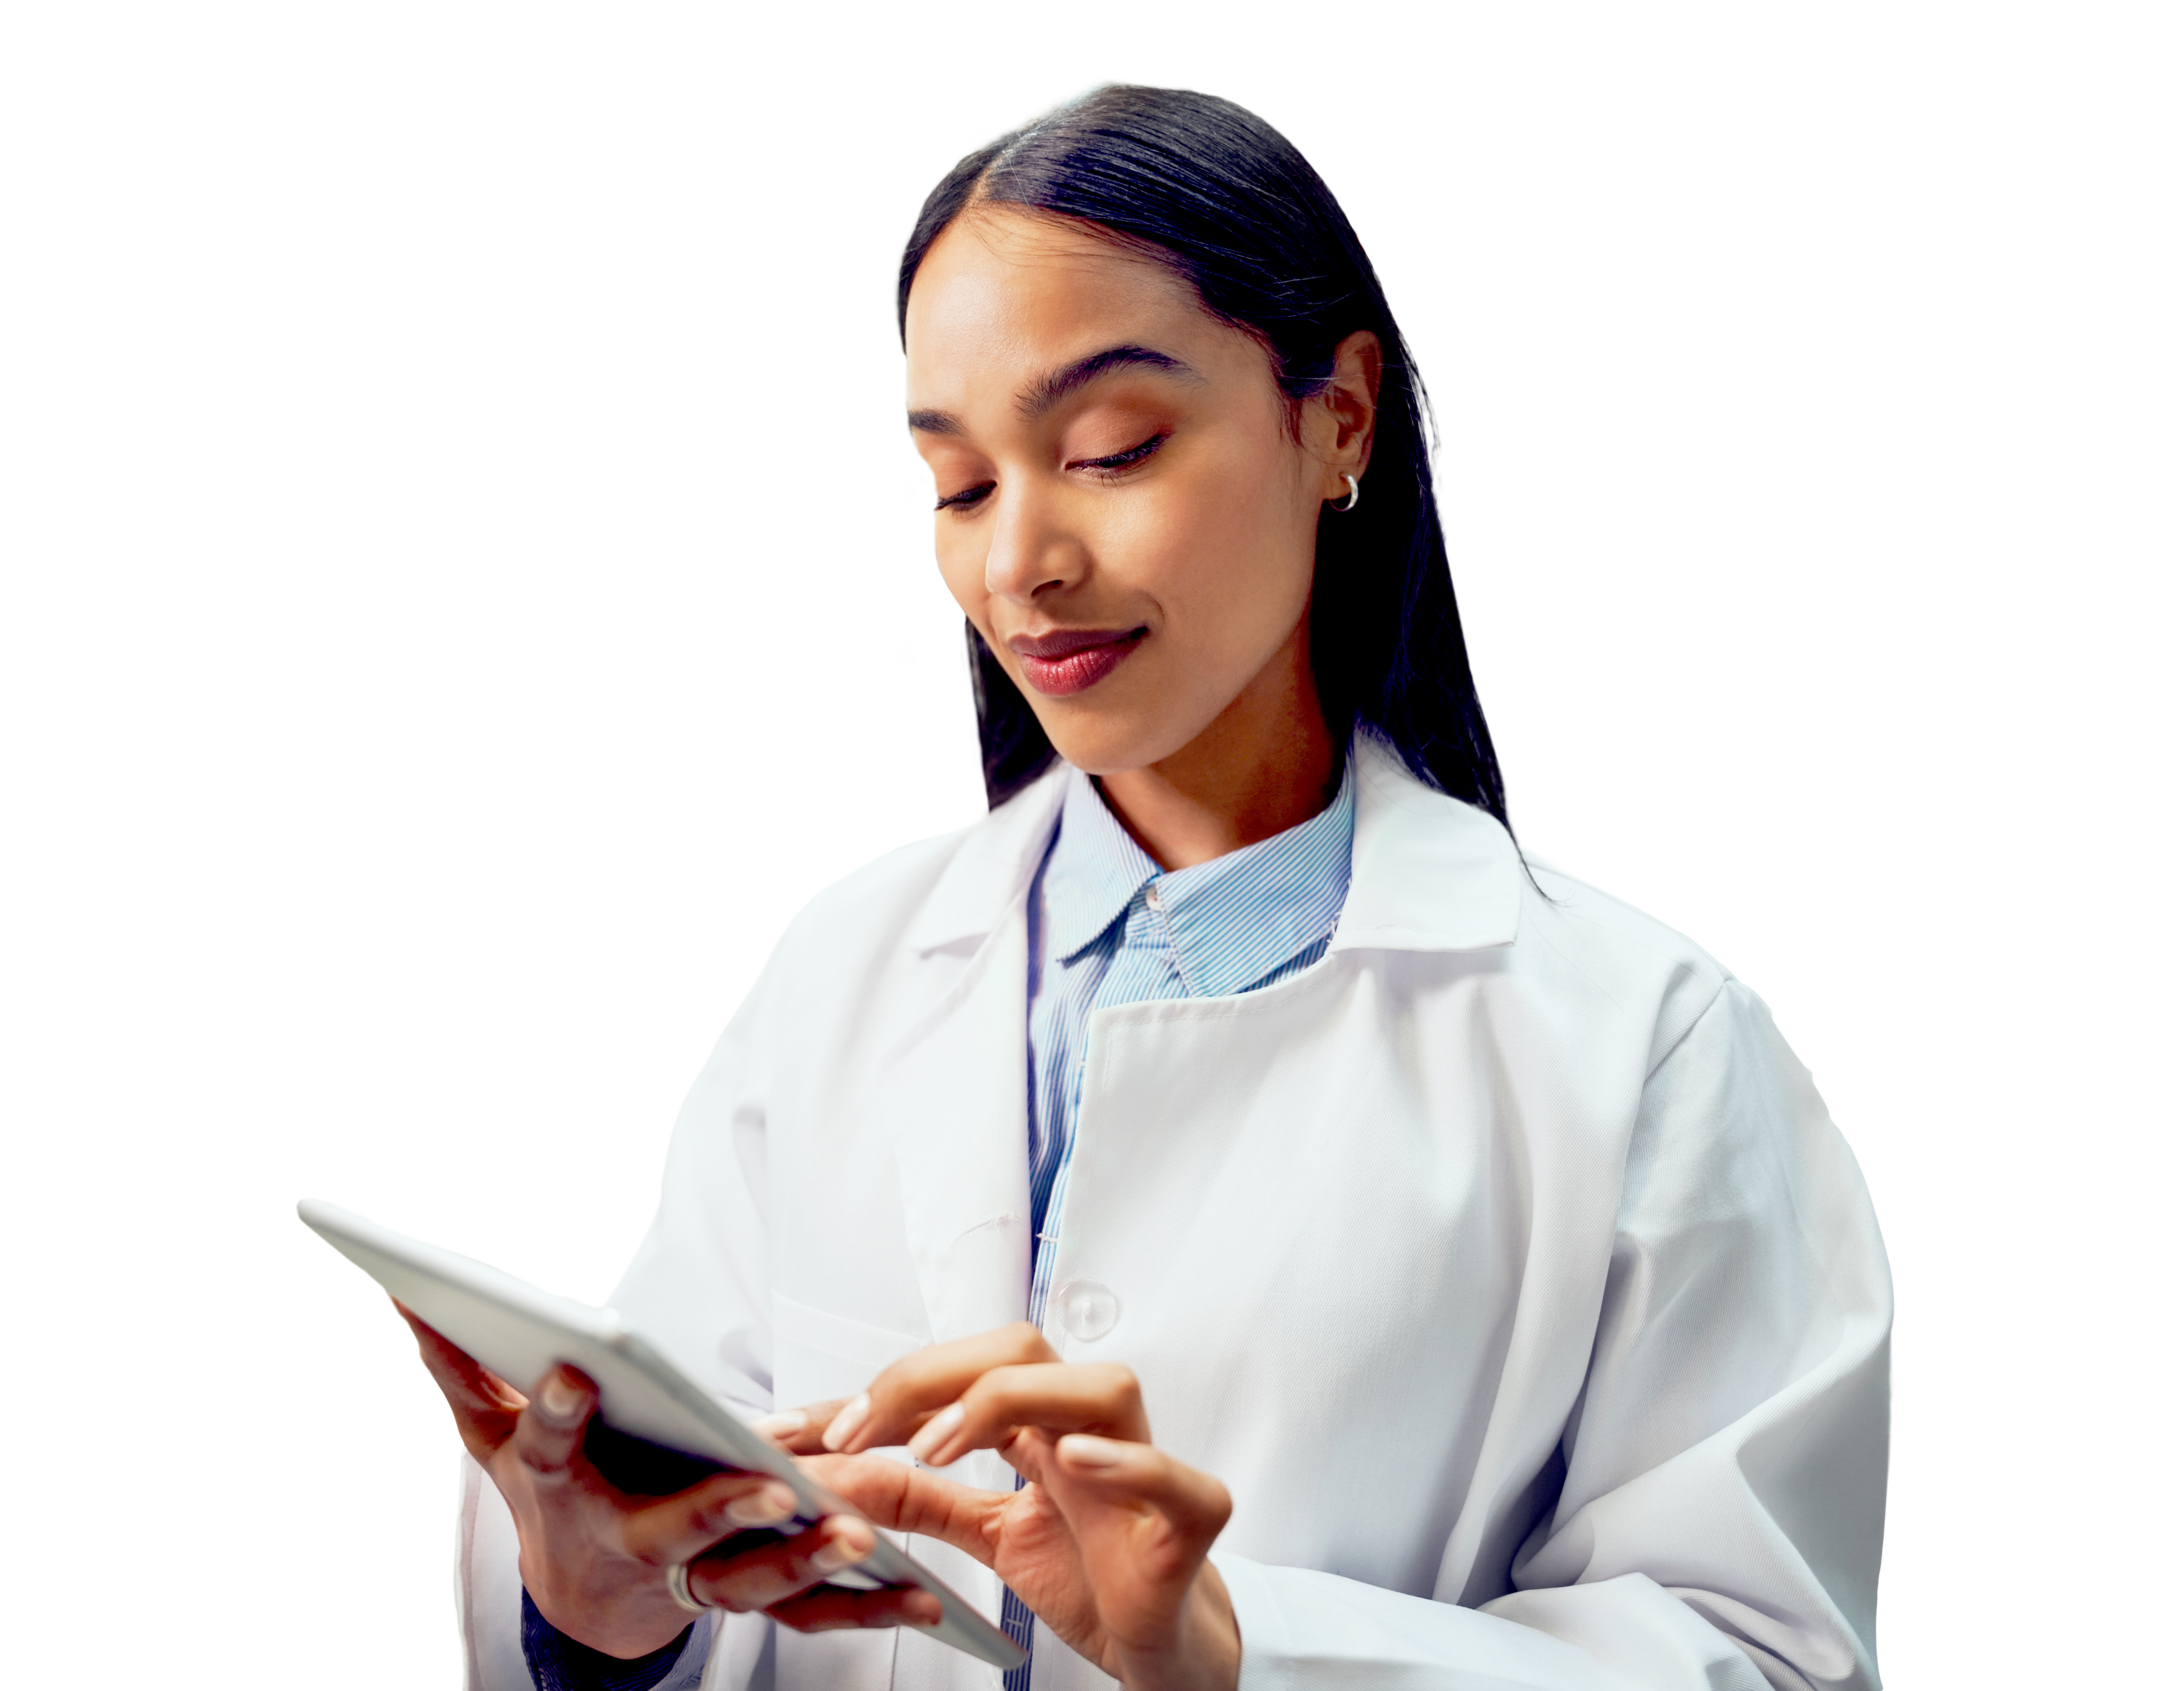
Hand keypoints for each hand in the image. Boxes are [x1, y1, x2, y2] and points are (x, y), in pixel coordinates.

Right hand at [391, 1300, 940, 1658]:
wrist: (583, 1602)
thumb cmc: (551, 1496)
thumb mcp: (495, 1439)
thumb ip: (459, 1368)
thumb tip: (407, 1293)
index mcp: (567, 1488)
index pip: (557, 1445)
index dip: (560, 1411)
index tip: (577, 1369)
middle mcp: (632, 1539)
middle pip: (675, 1528)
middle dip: (721, 1510)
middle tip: (770, 1490)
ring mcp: (693, 1577)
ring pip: (753, 1580)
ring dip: (805, 1563)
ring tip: (859, 1537)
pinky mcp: (748, 1597)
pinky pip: (810, 1612)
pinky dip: (867, 1608)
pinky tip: (925, 1600)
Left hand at [772, 1323, 1238, 1690]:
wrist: (1160, 1641)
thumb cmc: (1089, 1571)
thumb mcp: (985, 1532)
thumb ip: (918, 1501)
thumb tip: (834, 1473)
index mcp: (1042, 1423)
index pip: (956, 1374)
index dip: (876, 1391)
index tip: (797, 1429)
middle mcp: (1090, 1427)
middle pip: (1020, 1352)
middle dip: (928, 1379)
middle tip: (854, 1432)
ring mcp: (1143, 1466)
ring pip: (1101, 1387)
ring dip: (1008, 1404)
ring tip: (932, 1448)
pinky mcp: (1190, 1517)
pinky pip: (1173, 1477)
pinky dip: (1127, 1463)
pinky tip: (1075, 1461)